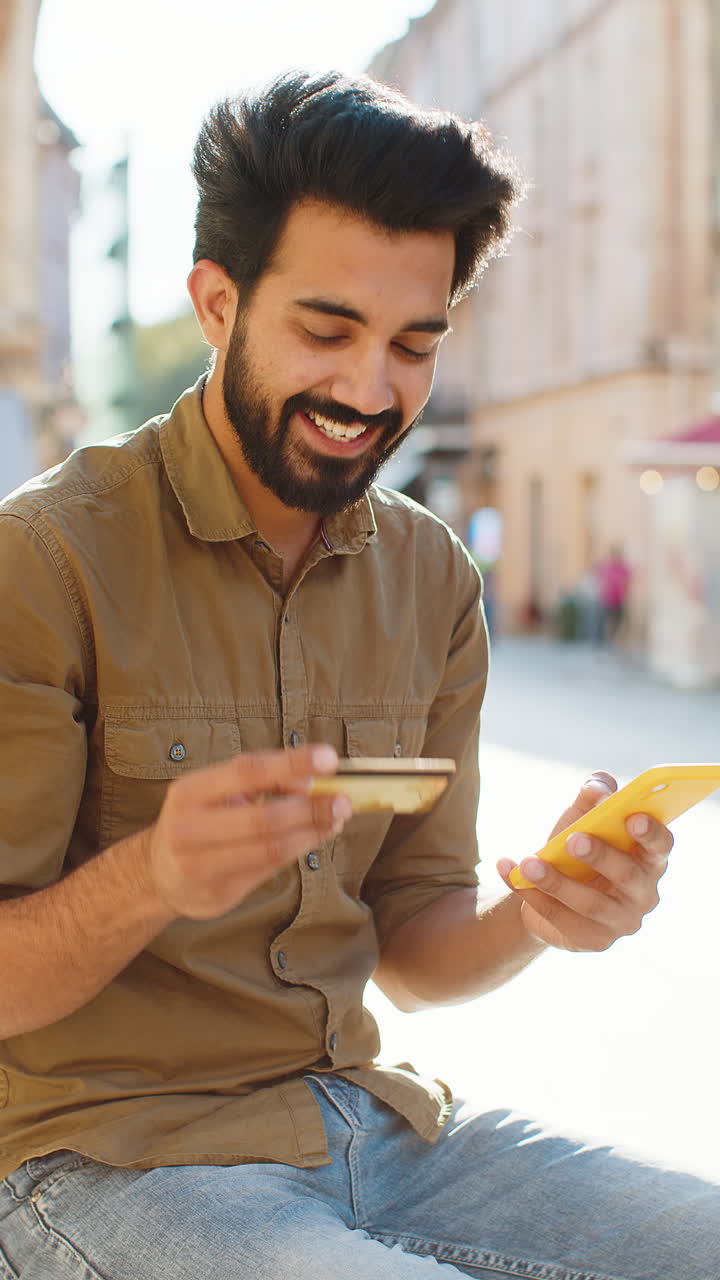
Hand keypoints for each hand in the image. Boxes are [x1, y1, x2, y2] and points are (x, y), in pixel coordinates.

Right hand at [145, 744, 350, 918]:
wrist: (158, 874)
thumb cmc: (199, 821)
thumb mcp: (217, 793)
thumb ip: (260, 784)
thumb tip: (312, 779)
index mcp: (190, 792)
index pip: (247, 771)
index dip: (292, 763)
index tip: (329, 758)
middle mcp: (189, 828)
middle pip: (264, 817)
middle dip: (311, 808)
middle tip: (343, 800)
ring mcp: (201, 865)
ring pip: (272, 847)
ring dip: (312, 831)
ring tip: (336, 818)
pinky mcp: (219, 892)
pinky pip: (270, 868)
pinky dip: (300, 848)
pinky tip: (316, 836)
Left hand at [497, 772, 672, 951]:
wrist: (550, 889)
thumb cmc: (579, 846)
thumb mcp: (584, 817)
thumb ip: (593, 795)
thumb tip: (596, 786)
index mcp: (649, 858)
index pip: (661, 845)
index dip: (651, 833)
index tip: (633, 819)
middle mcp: (644, 893)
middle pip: (627, 875)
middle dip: (600, 856)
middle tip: (572, 839)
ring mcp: (621, 921)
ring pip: (590, 903)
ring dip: (556, 881)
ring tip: (527, 862)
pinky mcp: (593, 940)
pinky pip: (561, 919)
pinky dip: (532, 895)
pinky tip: (510, 872)